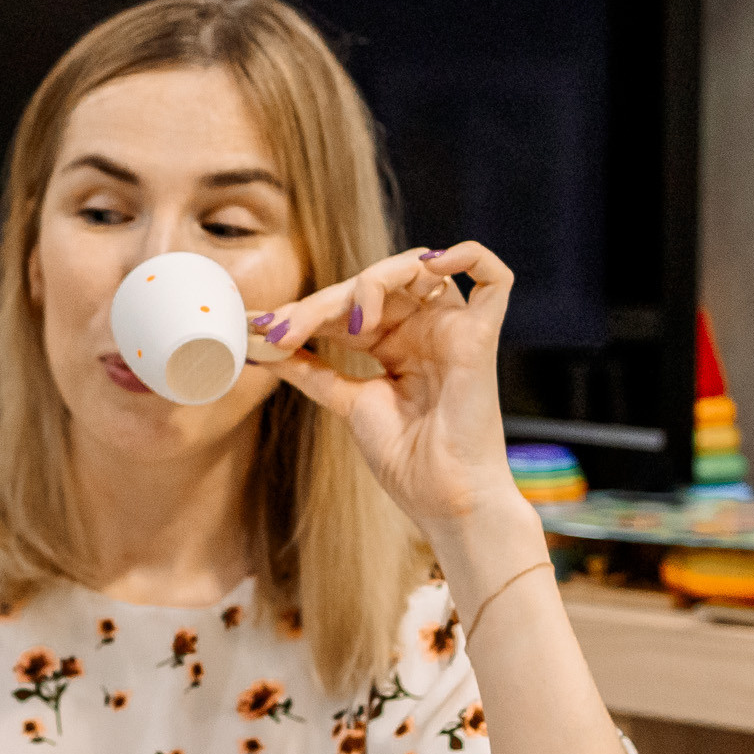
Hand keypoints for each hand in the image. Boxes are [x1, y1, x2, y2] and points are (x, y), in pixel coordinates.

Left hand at [254, 241, 531, 538]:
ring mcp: (453, 330)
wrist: (442, 498)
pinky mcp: (481, 336)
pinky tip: (432, 263)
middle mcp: (424, 330)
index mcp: (395, 344)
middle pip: (373, 286)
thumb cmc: (406, 459)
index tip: (261, 327)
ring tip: (347, 323)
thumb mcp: (347, 402)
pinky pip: (492, 277)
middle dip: (322, 303)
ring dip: (371, 283)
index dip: (305, 311)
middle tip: (282, 329)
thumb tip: (263, 345)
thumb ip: (309, 369)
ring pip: (416, 269)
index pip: (348, 306)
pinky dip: (468, 255)